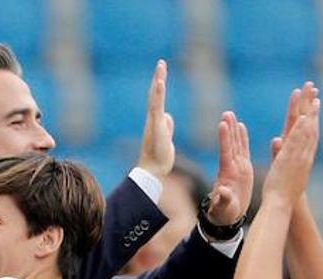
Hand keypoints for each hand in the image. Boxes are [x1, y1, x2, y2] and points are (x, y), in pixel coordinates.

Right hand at [135, 60, 175, 180]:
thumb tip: (168, 116)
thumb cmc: (159, 158)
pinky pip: (156, 107)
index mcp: (157, 121)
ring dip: (158, 81)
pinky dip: (157, 94)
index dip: (160, 86)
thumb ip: (167, 126)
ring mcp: (153, 121)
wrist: (153, 171)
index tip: (162, 72)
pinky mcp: (156, 126)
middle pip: (155, 94)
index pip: (158, 99)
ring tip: (161, 66)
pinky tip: (160, 83)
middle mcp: (153, 118)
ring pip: (155, 98)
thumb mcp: (167, 138)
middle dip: (158, 77)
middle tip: (161, 62)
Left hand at [207, 112, 252, 225]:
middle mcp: (231, 168)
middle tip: (226, 113)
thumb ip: (223, 199)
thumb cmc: (224, 213)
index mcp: (227, 175)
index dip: (225, 139)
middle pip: (230, 145)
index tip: (222, 124)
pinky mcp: (242, 168)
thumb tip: (223, 192)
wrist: (227, 216)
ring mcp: (236, 167)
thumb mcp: (224, 208)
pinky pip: (242, 150)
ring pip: (236, 144)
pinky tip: (241, 126)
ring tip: (231, 114)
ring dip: (233, 129)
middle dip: (228, 129)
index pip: (226, 153)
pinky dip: (242, 138)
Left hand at [263, 85, 319, 203]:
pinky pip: (298, 142)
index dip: (311, 115)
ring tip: (314, 98)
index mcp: (301, 155)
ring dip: (310, 115)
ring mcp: (299, 156)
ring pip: (307, 131)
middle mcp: (303, 154)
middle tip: (315, 90)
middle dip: (313, 108)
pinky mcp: (292, 160)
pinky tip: (304, 117)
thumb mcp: (282, 166)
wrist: (282, 204)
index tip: (314, 100)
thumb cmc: (282, 189)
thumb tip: (277, 140)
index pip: (308, 131)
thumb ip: (280, 151)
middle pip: (310, 126)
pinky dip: (302, 130)